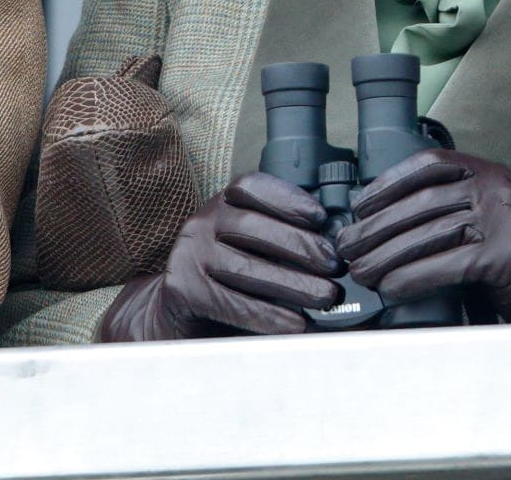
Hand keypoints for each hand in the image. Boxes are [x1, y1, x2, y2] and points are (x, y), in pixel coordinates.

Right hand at [98, 172, 341, 341]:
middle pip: (251, 227)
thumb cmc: (226, 282)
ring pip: (245, 268)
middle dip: (299, 245)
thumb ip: (278, 241)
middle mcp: (200, 224)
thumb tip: (332, 247)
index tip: (320, 218)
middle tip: (335, 267)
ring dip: (293, 284)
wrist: (175, 316)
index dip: (287, 199)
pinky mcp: (183, 288)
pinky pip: (232, 302)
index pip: (250, 188)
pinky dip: (269, 315)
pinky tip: (296, 323)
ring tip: (326, 297)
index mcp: (219, 206)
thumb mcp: (248, 250)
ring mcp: (188, 255)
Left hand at [335, 149, 510, 322]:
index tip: (358, 206)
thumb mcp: (484, 220)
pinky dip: (411, 279)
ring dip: (385, 257)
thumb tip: (376, 219)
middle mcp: (496, 188)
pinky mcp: (506, 255)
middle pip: (420, 204)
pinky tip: (391, 289)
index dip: (387, 183)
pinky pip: (445, 265)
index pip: (428, 164)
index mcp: (488, 172)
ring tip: (360, 272)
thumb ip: (448, 209)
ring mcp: (503, 219)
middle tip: (346, 248)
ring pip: (427, 236)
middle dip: (376, 228)